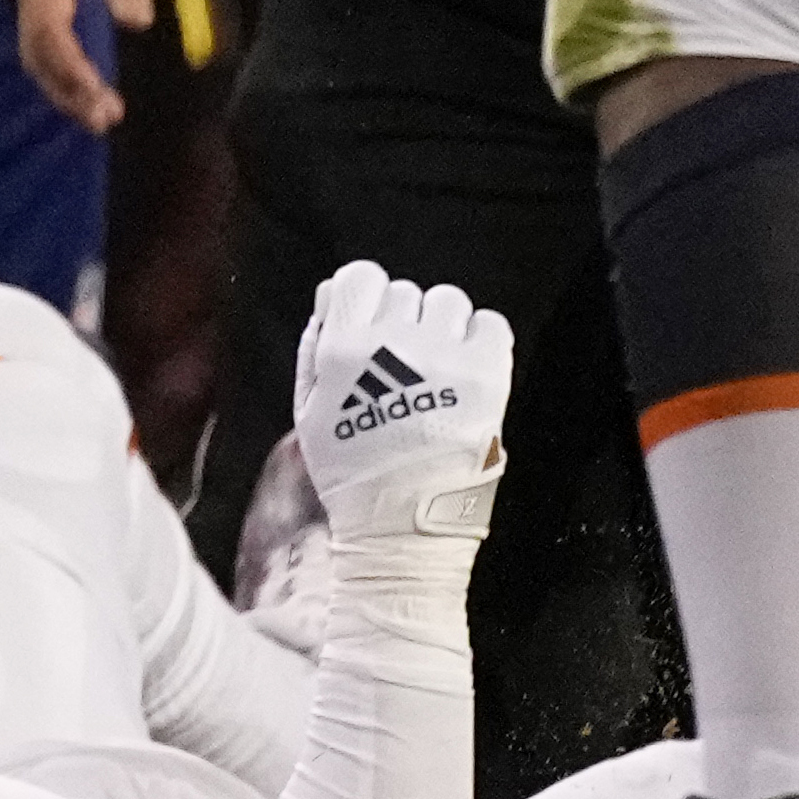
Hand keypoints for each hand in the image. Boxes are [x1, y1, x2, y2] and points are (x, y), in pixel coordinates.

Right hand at [9, 0, 150, 133]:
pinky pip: (41, 40)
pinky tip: (81, 85)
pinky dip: (59, 69)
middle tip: (103, 119)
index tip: (97, 95)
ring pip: (34, 50)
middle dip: (66, 89)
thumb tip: (133, 21)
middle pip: (35, 50)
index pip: (48, 30)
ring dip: (62, 85)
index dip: (70, 67)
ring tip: (96, 114)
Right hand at [288, 259, 507, 541]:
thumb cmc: (352, 470)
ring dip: (442, 326)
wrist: (402, 521)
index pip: (359, 277)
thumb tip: (329, 296)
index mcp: (342, 348)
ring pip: (449, 301)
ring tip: (438, 364)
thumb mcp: (308, 408)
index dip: (364, 294)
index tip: (369, 315)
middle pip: (405, 290)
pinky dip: (480, 338)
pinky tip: (466, 368)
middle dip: (403, 319)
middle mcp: (393, 343)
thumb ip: (313, 345)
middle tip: (403, 358)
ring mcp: (444, 357)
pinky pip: (490, 323)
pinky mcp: (487, 373)